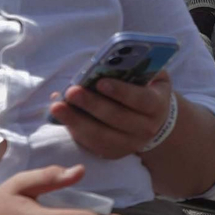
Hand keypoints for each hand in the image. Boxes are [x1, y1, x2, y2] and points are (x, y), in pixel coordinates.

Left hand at [49, 71, 172, 160]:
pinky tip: (61, 118)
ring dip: (76, 121)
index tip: (100, 82)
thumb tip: (108, 61)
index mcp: (157, 105)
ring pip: (100, 136)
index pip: (140, 100)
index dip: (121, 91)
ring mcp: (129, 144)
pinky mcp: (113, 153)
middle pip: (116, 118)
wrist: (153, 119)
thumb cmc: (146, 88)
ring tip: (57, 106)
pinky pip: (91, 145)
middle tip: (71, 92)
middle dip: (91, 104)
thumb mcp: (149, 74)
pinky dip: (75, 131)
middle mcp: (146, 128)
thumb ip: (136, 66)